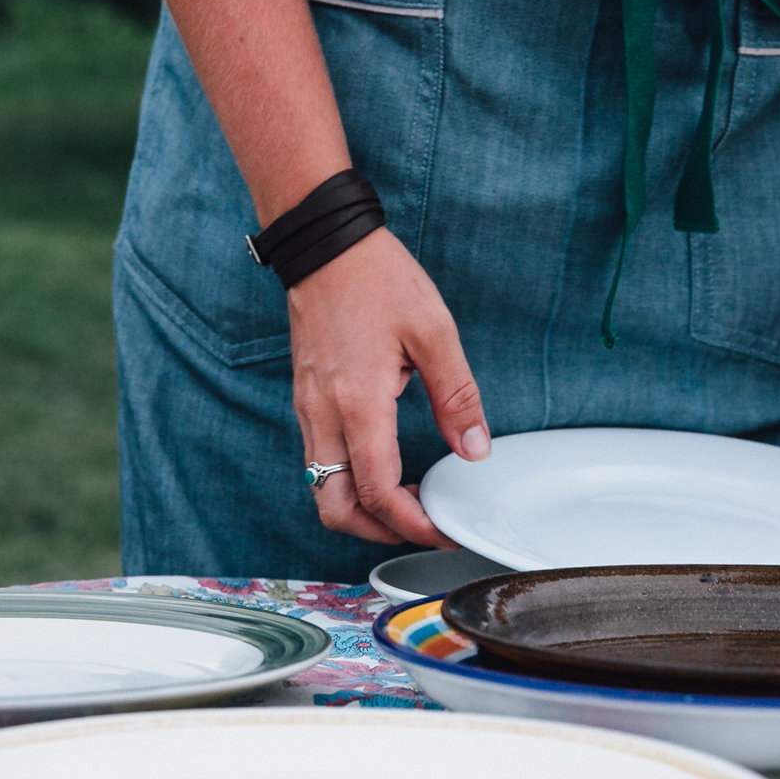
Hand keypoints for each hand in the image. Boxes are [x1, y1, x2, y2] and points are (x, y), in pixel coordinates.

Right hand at [287, 228, 490, 545]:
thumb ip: (457, 396)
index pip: (379, 493)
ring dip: (361, 509)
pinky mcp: (305, 401)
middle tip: (418, 526)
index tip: (440, 532)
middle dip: (376, 532)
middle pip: (336, 510)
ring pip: (322, 490)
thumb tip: (474, 448)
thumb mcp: (433, 331)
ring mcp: (308, 411)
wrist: (324, 246)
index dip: (411, 524)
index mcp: (359, 405)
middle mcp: (324, 417)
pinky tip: (382, 463)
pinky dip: (348, 481)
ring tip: (405, 497)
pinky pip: (318, 462)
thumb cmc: (376, 279)